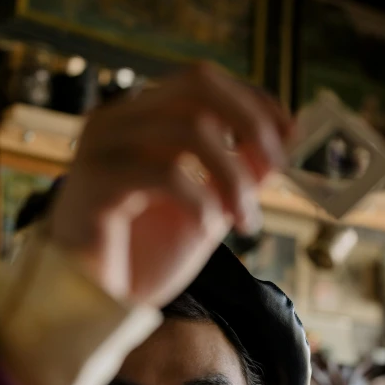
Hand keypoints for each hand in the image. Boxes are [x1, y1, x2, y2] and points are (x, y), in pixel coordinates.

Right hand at [49, 63, 291, 304]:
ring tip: (246, 222)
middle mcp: (119, 121)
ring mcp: (102, 147)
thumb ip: (238, 174)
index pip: (202, 82)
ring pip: (190, 129)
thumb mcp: (208, 210)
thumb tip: (282, 137)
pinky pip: (164, 173)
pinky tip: (208, 229)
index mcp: (141, 121)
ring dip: (234, 177)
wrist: (98, 302)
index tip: (289, 135)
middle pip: (197, 87)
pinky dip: (201, 200)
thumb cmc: (146, 256)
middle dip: (251, 123)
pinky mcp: (94, 183)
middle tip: (277, 169)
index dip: (253, 100)